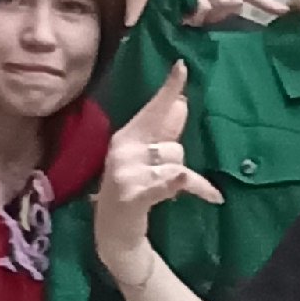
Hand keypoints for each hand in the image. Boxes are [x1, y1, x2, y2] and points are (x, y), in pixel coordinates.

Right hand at [99, 61, 221, 286]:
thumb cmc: (134, 191)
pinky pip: (164, 182)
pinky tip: (185, 181)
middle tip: (163, 178)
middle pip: (173, 145)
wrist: (114, 233)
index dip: (169, 89)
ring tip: (164, 194)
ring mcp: (125, 172)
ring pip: (175, 164)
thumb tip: (182, 103)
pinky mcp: (131, 195)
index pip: (152, 109)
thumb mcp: (148, 158)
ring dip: (179, 183)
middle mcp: (122, 148)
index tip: (183, 67)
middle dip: (177, 163)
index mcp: (127, 135)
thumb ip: (165, 133)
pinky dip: (175, 183)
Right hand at [185, 0, 288, 27]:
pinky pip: (204, 6)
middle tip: (205, 17)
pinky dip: (197, 15)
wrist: (156, 1)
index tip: (284, 12)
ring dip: (209, 15)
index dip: (266, 2)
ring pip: (223, 3)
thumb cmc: (184, 0)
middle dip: (222, 14)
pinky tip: (188, 15)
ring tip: (195, 15)